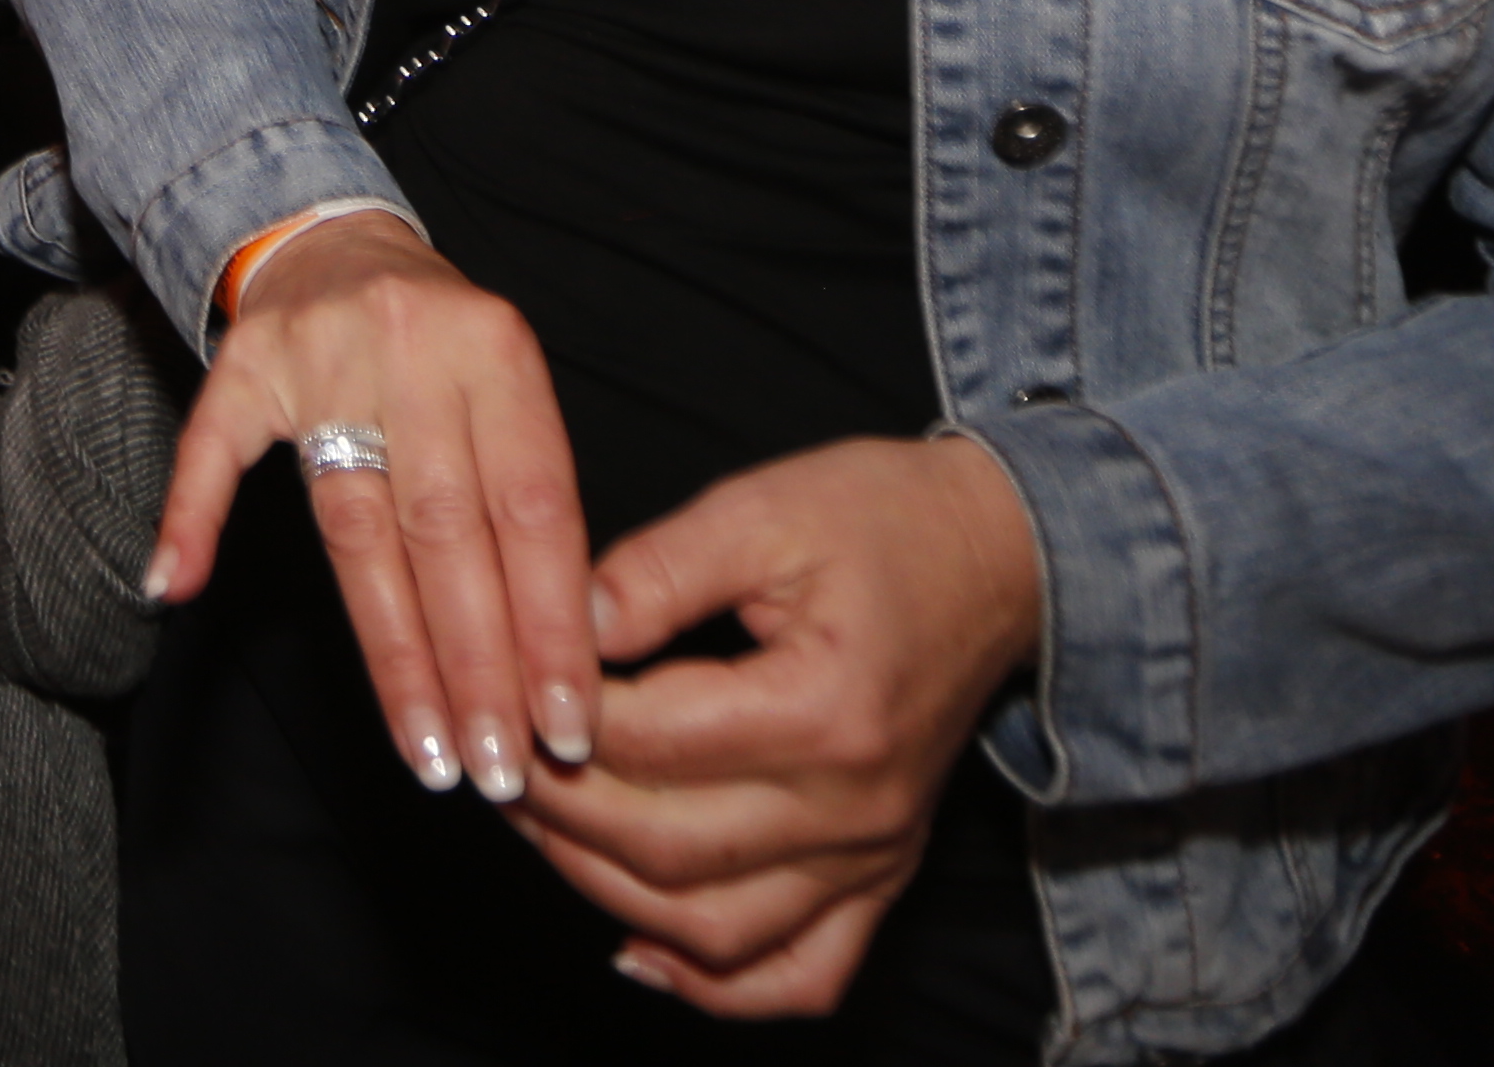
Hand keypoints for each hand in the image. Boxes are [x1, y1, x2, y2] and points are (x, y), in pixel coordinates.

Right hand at [149, 212, 601, 805]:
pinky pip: (211, 451)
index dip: (551, 628)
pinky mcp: (243, 362)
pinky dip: (192, 520)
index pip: (536, 512)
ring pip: (355, 524)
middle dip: (480, 667)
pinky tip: (178, 589)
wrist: (336, 238)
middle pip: (448, 533)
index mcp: (498, 351)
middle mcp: (413, 346)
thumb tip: (567, 650)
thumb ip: (528, 497)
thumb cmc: (441, 343)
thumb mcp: (506, 387)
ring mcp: (320, 355)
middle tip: (497, 770)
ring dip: (394, 651)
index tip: (565, 730)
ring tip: (428, 749)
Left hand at [499, 433, 1046, 1015]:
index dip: (557, 720)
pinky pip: (802, 975)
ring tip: (538, 830)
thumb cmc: (881, 520)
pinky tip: (640, 950)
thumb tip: (559, 627)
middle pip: (668, 849)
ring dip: (607, 894)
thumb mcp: (761, 507)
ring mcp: (872, 856)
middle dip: (558, 812)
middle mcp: (855, 806)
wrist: (1001, 558)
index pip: (651, 742)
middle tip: (492, 760)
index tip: (500, 685)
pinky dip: (718, 986)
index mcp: (823, 709)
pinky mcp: (882, 877)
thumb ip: (655, 571)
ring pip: (716, 931)